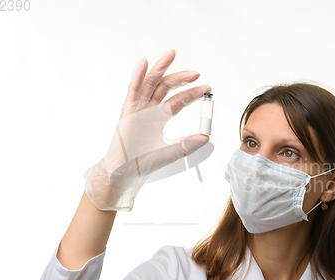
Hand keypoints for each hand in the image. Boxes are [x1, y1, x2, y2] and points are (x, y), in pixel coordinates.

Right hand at [84, 50, 211, 210]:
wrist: (127, 171)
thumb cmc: (146, 162)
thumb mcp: (174, 151)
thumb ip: (189, 144)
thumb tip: (207, 137)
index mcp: (161, 117)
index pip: (179, 100)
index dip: (193, 94)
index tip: (207, 89)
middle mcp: (150, 109)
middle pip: (166, 87)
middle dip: (181, 78)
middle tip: (196, 74)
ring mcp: (138, 107)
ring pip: (150, 82)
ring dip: (161, 67)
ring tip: (172, 54)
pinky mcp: (127, 109)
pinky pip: (132, 89)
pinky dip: (138, 74)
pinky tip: (145, 62)